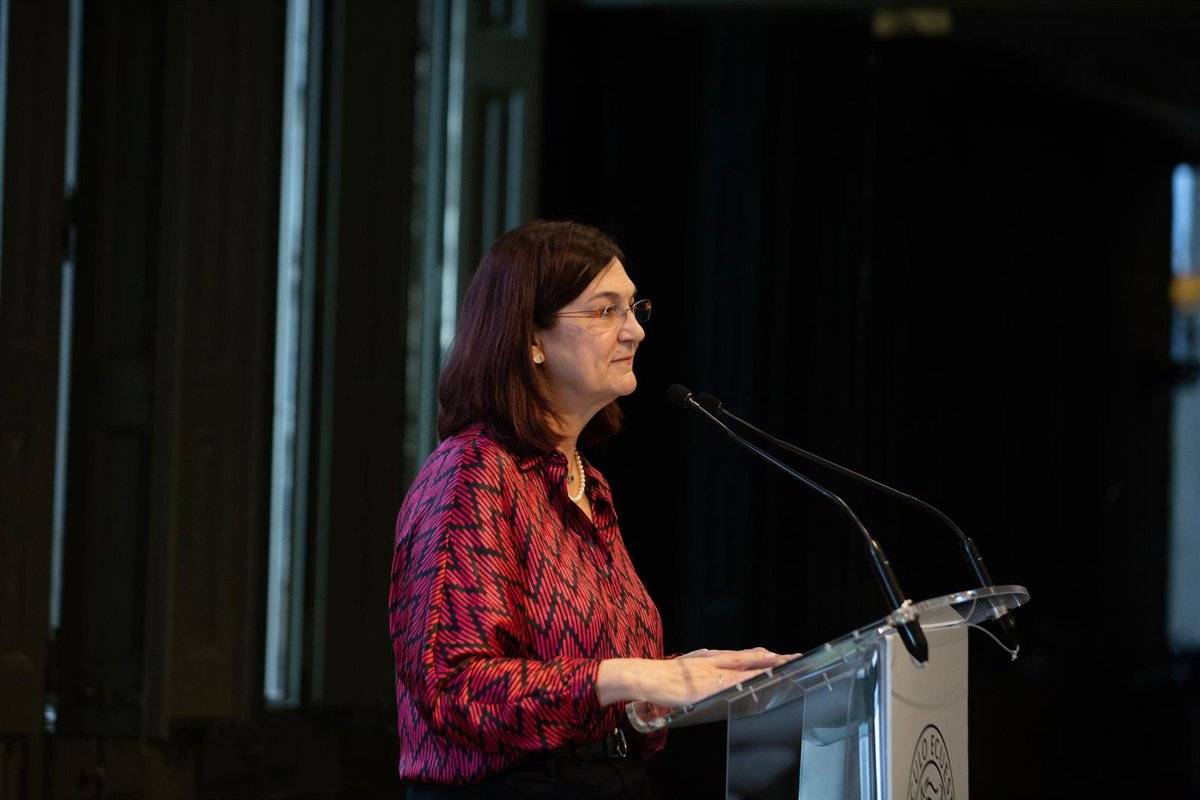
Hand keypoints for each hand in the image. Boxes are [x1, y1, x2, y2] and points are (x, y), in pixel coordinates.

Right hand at [596, 647, 793, 707]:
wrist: (643, 676)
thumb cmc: (661, 677)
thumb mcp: (686, 671)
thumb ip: (701, 670)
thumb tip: (710, 663)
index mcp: (709, 659)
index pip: (742, 656)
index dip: (762, 655)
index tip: (780, 655)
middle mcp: (713, 661)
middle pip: (749, 656)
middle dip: (772, 657)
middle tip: (793, 656)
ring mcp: (711, 672)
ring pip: (744, 665)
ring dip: (765, 664)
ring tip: (785, 662)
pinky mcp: (706, 684)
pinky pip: (731, 681)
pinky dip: (748, 678)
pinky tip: (759, 679)